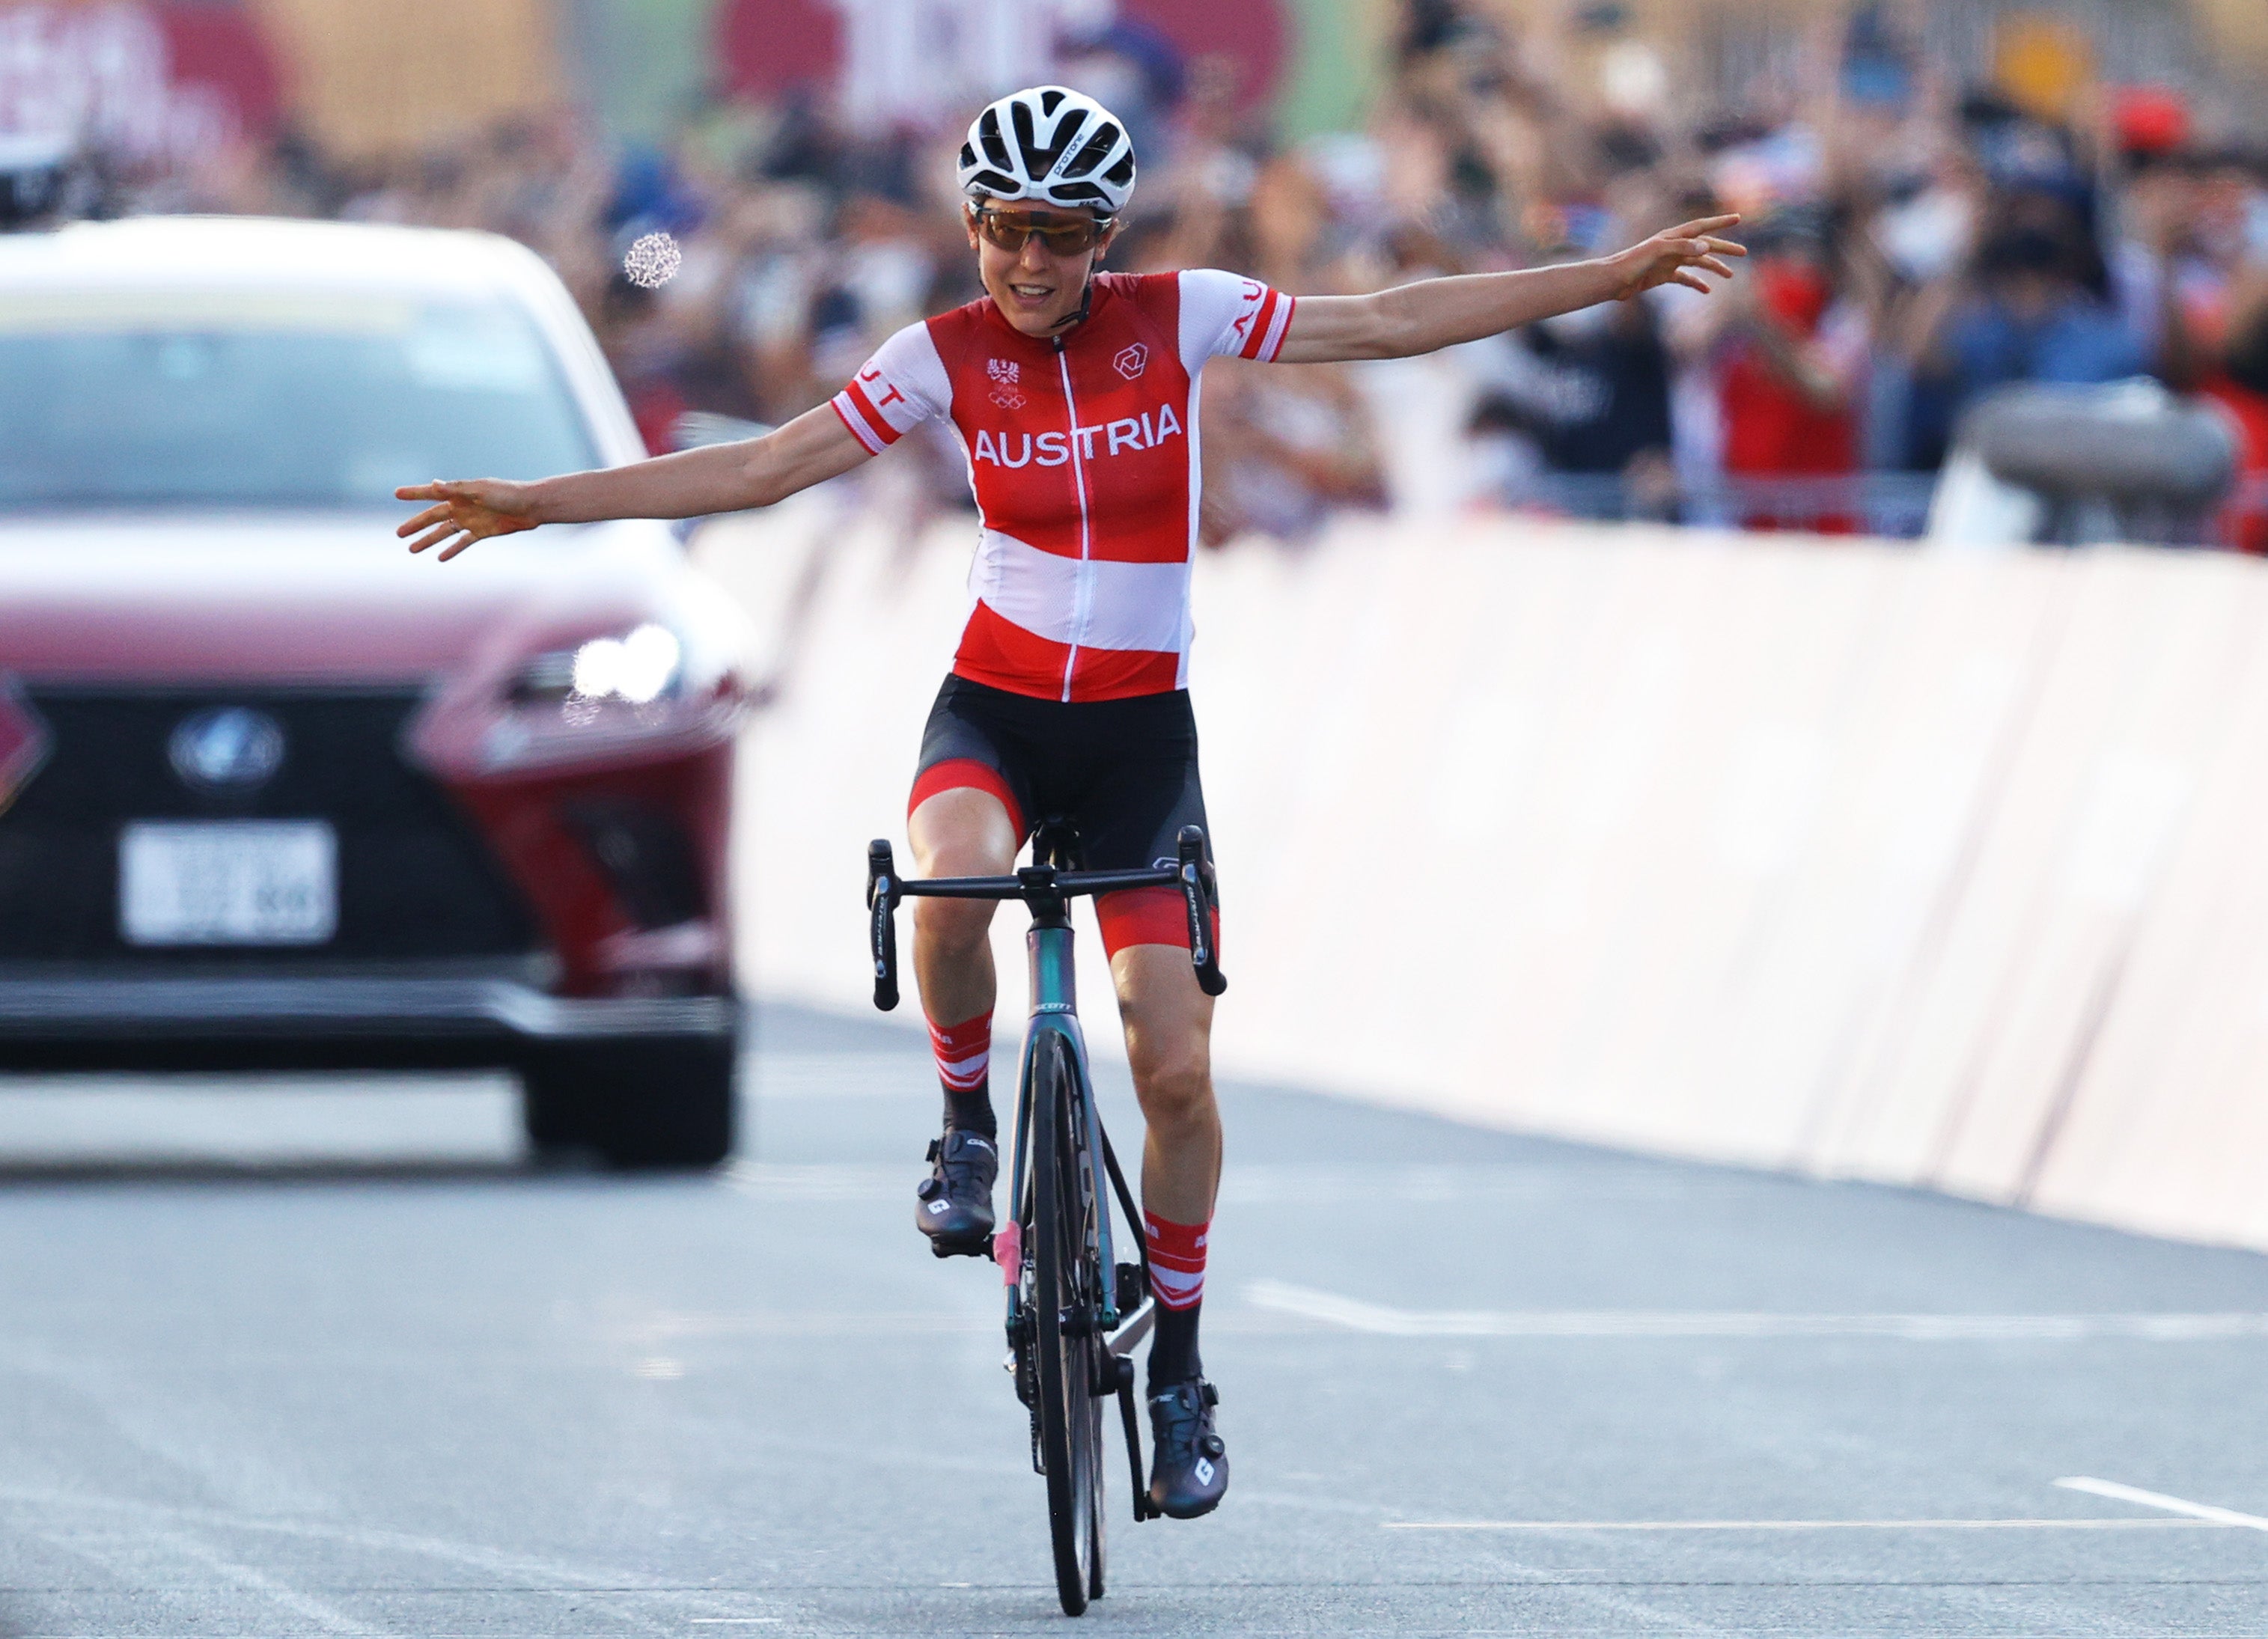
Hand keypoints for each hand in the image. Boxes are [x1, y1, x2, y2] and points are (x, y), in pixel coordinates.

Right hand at [394, 479, 538, 560]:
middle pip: (433, 517)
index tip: (396, 494)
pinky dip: (452, 550)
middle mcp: (461, 506)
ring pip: (444, 532)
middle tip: (398, 533)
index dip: (414, 493)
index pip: (431, 493)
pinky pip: (463, 542)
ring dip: (429, 540)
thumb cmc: (507, 493)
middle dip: (415, 525)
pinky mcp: (482, 532)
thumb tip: (434, 484)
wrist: (531, 507)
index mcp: (459, 492)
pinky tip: (440, 558)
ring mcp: (471, 520)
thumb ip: (457, 489)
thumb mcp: (480, 490)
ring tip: (412, 549)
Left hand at [1609, 214, 1745, 300]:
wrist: (1613, 280)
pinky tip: (1706, 290)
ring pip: (1697, 262)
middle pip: (1705, 245)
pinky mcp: (1662, 276)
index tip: (1737, 218)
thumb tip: (1707, 247)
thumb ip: (1682, 247)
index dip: (1720, 222)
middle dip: (1724, 249)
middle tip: (1743, 253)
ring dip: (1714, 267)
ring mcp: (1669, 261)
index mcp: (1673, 236)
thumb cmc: (1632, 263)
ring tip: (1730, 275)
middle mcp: (1673, 246)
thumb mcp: (1658, 252)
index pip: (1702, 226)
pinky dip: (1696, 283)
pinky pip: (1684, 278)